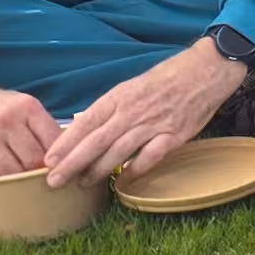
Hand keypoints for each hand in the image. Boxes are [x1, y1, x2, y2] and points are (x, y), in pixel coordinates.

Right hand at [0, 68, 60, 178]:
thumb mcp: (20, 103)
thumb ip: (40, 126)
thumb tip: (65, 154)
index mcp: (26, 107)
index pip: (54, 140)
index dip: (59, 158)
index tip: (59, 166)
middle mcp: (6, 122)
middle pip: (34, 160)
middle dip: (38, 171)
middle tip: (39, 177)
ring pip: (13, 172)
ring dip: (18, 178)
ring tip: (20, 177)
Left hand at [41, 40, 246, 187]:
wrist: (206, 70)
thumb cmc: (167, 78)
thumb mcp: (132, 86)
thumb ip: (111, 108)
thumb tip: (85, 127)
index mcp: (120, 96)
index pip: (86, 122)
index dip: (66, 143)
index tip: (49, 160)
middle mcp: (133, 111)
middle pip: (96, 141)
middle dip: (72, 163)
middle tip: (54, 181)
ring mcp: (154, 124)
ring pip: (118, 152)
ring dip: (98, 171)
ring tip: (82, 184)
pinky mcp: (174, 135)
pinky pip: (150, 157)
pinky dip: (135, 170)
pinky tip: (124, 180)